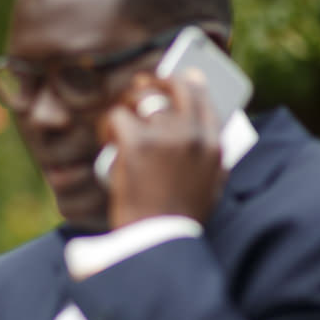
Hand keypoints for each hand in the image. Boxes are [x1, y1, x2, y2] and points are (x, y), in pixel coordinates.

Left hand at [100, 70, 223, 228]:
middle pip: (174, 87)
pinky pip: (117, 116)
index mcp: (213, 145)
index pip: (203, 97)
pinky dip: (108, 125)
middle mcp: (193, 134)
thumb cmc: (179, 220)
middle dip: (155, 83)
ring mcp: (165, 136)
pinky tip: (107, 138)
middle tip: (140, 87)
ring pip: (142, 98)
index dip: (187, 82)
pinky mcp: (137, 143)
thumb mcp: (209, 187)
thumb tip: (212, 138)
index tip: (178, 77)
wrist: (159, 242)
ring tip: (118, 120)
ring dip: (127, 105)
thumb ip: (212, 160)